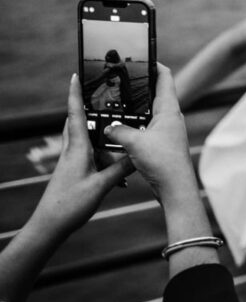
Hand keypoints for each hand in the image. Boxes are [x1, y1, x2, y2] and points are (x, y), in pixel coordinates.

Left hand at [30, 75, 134, 236]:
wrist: (50, 225)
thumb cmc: (70, 205)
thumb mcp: (101, 186)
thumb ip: (121, 168)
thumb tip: (138, 153)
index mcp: (77, 149)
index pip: (75, 115)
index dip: (74, 94)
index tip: (75, 76)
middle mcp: (72, 151)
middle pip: (78, 122)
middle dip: (86, 107)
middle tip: (99, 94)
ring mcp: (72, 161)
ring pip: (85, 138)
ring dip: (98, 133)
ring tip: (115, 130)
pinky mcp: (74, 171)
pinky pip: (89, 153)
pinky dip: (100, 151)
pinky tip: (113, 160)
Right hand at [105, 64, 197, 204]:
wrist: (175, 187)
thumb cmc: (162, 162)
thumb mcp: (134, 142)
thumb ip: (118, 130)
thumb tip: (108, 127)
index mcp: (168, 110)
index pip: (165, 79)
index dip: (155, 66)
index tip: (144, 58)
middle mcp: (170, 118)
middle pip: (157, 93)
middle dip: (143, 85)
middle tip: (125, 79)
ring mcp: (167, 131)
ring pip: (151, 112)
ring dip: (138, 107)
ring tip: (120, 102)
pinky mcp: (162, 143)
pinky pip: (147, 128)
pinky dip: (136, 125)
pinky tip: (123, 129)